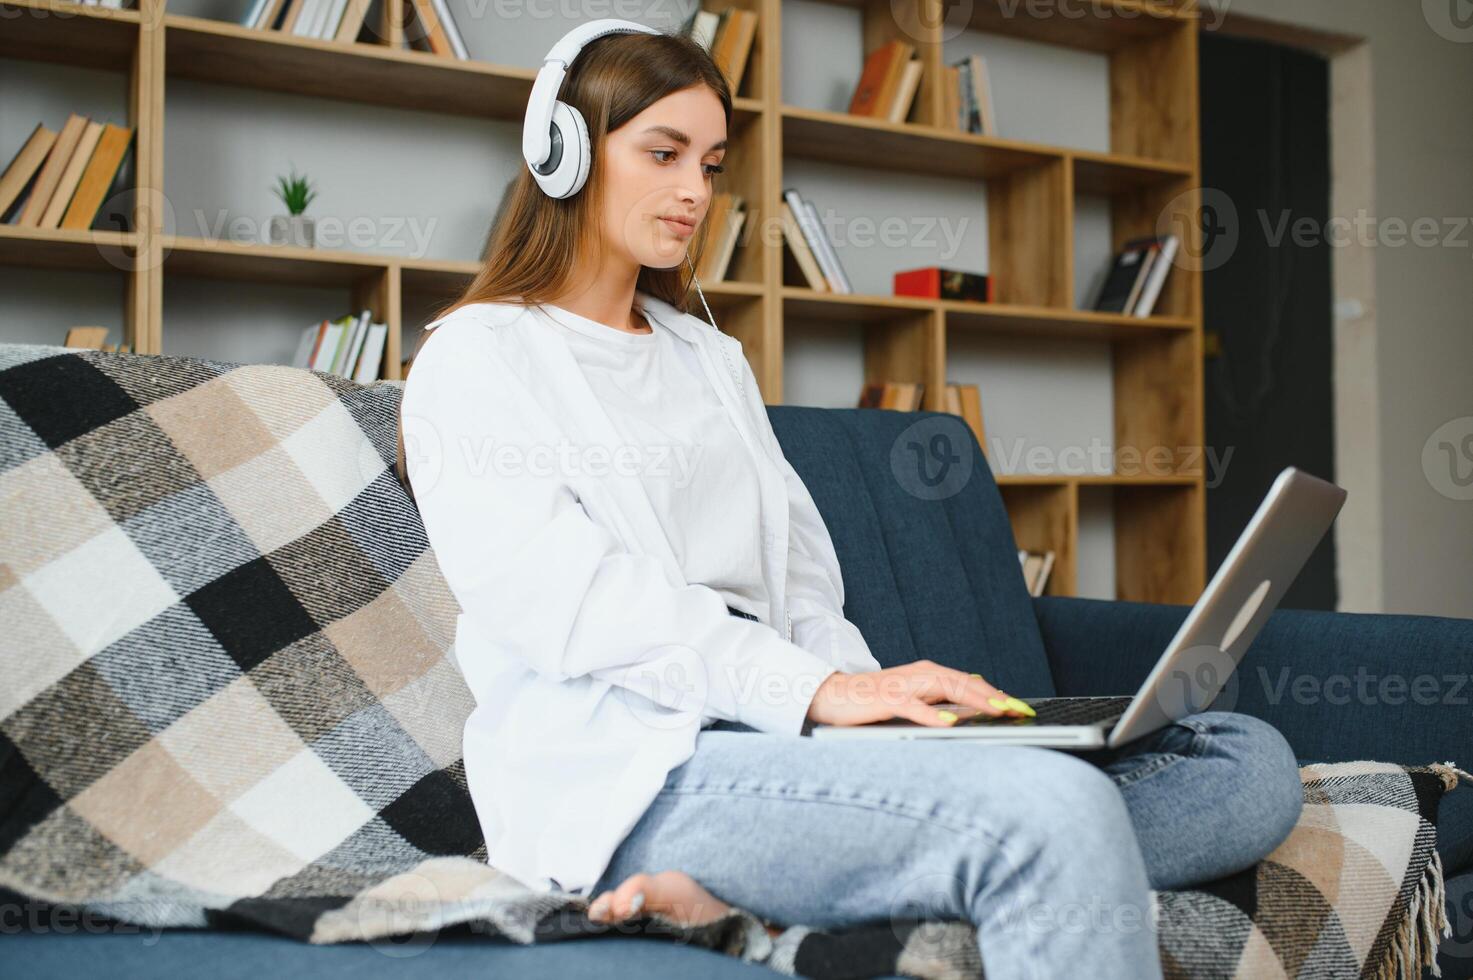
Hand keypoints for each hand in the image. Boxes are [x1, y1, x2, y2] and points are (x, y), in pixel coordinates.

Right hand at [804, 661, 1035, 727]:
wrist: (833, 695)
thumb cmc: (875, 701)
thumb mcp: (914, 699)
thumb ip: (941, 697)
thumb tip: (975, 694)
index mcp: (928, 674)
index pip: (970, 683)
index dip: (997, 695)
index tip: (1022, 709)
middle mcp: (920, 674)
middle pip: (964, 683)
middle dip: (994, 696)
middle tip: (1020, 710)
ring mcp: (903, 685)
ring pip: (945, 688)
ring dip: (974, 700)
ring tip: (998, 710)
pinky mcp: (886, 699)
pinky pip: (913, 707)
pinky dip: (933, 715)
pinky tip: (951, 723)